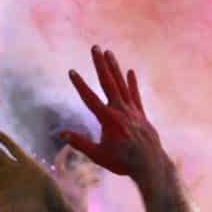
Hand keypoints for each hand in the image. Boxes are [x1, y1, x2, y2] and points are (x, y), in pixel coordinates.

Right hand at [66, 45, 169, 181]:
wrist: (150, 164)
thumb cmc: (122, 162)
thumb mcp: (98, 155)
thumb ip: (80, 143)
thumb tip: (61, 134)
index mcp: (108, 120)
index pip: (90, 99)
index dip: (80, 85)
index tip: (71, 72)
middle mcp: (120, 111)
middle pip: (108, 83)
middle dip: (100, 64)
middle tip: (95, 47)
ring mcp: (132, 110)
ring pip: (121, 84)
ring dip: (114, 67)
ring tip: (108, 52)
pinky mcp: (140, 114)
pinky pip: (135, 95)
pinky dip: (132, 83)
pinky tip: (130, 71)